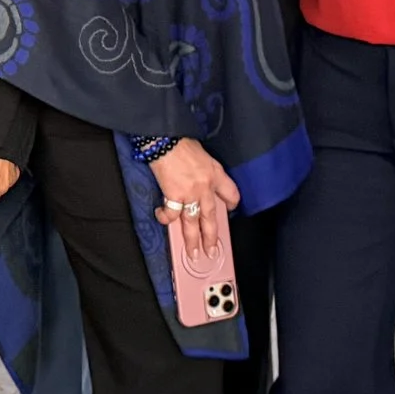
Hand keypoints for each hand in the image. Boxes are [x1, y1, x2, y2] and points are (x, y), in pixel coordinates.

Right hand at [149, 139, 239, 262]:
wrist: (165, 140)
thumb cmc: (180, 142)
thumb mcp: (202, 153)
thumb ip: (205, 169)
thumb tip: (199, 180)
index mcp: (215, 174)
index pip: (231, 193)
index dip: (231, 203)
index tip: (230, 209)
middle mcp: (205, 187)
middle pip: (211, 217)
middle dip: (211, 236)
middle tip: (211, 250)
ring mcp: (190, 194)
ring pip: (193, 223)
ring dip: (193, 240)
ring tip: (193, 253)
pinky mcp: (174, 196)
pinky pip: (172, 214)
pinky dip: (166, 218)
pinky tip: (163, 219)